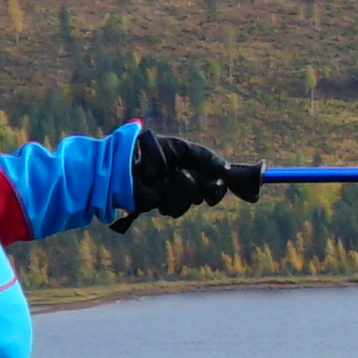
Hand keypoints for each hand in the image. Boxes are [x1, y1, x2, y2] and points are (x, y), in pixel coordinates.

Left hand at [130, 128, 258, 221]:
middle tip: (191, 177)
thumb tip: (227, 170)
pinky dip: (168, 197)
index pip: (217, 184)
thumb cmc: (155, 151)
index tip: (229, 186)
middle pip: (209, 195)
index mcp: (197, 170)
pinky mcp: (163, 206)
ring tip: (165, 177)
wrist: (128, 161)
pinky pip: (175, 208)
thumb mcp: (184, 149)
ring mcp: (176, 197)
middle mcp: (189, 185)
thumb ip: (206, 158)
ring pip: (192, 202)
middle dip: (201, 187)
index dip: (224, 187)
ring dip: (180, 189)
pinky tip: (157, 188)